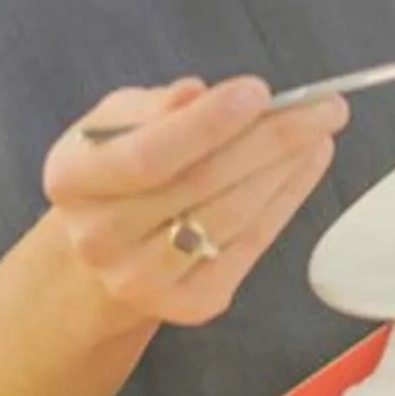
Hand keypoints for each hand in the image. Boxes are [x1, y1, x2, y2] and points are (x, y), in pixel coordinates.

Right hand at [39, 76, 346, 329]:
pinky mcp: (191, 304)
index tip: (258, 91)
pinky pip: (249, 246)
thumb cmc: (114, 171)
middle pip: (200, 184)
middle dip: (269, 140)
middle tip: (321, 107)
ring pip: (232, 215)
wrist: (101, 253)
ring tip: (320, 131)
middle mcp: (101, 237)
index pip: (148, 154)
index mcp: (73, 181)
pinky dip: (285, 202)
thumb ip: (153, 108)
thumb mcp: (112, 123)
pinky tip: (304, 167)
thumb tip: (198, 94)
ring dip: (285, 169)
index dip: (207, 124)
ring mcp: (146, 278)